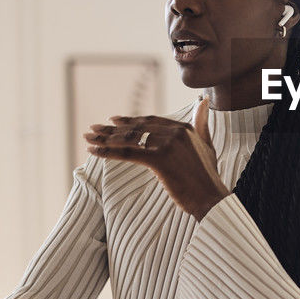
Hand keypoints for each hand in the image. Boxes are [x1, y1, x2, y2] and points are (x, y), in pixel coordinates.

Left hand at [83, 97, 229, 220]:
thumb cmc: (208, 176)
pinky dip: (108, 152)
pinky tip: (94, 152)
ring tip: (88, 139)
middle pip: (136, 129)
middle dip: (111, 129)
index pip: (149, 121)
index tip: (112, 121)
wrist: (212, 197)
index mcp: (184, 127)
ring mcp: (168, 144)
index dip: (129, 121)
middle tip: (93, 129)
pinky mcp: (160, 160)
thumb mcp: (207, 144)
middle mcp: (175, 132)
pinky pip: (128, 154)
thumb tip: (203, 100)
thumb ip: (202, 122)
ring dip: (105, 139)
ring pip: (130, 140)